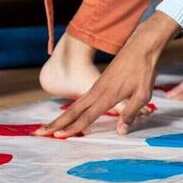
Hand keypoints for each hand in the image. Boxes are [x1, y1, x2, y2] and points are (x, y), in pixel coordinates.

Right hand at [34, 13, 175, 137]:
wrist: (141, 46)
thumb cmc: (144, 70)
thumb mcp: (143, 94)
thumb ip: (131, 113)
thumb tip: (121, 132)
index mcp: (107, 96)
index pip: (86, 116)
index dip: (72, 128)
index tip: (57, 137)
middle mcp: (97, 92)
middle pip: (73, 111)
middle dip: (56, 123)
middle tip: (39, 133)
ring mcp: (97, 87)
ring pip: (75, 105)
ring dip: (61, 117)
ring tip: (49, 127)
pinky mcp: (100, 83)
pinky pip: (82, 99)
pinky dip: (72, 109)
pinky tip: (70, 114)